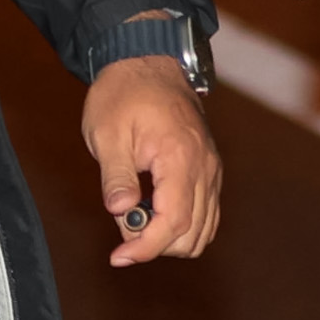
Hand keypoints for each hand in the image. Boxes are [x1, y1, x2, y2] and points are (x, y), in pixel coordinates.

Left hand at [82, 55, 222, 265]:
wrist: (148, 62)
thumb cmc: (124, 95)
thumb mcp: (108, 134)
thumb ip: (116, 176)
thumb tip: (120, 213)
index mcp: (180, 158)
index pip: (174, 222)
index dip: (146, 248)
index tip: (118, 256)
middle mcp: (204, 167)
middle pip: (193, 233)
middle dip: (157, 246)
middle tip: (121, 235)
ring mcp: (211, 168)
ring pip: (204, 228)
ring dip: (171, 239)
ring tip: (136, 221)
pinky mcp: (209, 168)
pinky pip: (207, 212)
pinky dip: (184, 225)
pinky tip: (153, 214)